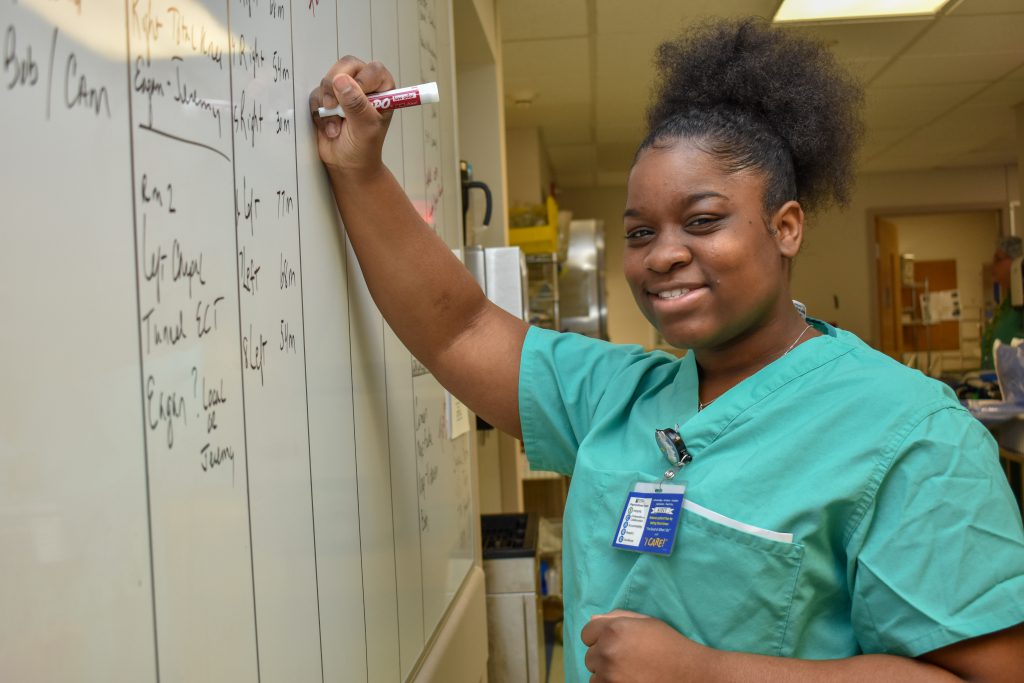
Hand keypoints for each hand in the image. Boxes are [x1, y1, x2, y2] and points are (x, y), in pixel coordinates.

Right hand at [308, 56, 394, 175]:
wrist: (346, 164)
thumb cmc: (363, 148)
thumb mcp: (365, 128)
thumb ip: (356, 105)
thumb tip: (342, 81)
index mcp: (382, 89)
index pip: (372, 69)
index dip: (361, 81)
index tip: (355, 99)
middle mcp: (364, 85)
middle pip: (346, 65)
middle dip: (336, 88)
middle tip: (336, 107)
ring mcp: (344, 90)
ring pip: (329, 80)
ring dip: (328, 105)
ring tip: (337, 125)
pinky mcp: (327, 98)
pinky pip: (316, 94)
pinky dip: (319, 112)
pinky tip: (329, 127)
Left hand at [581, 610, 707, 681]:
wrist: (689, 674)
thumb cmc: (669, 645)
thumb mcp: (646, 622)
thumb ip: (617, 618)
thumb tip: (592, 621)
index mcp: (613, 630)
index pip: (586, 633)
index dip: (600, 637)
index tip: (615, 643)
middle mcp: (607, 652)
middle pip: (590, 655)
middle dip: (604, 656)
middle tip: (627, 659)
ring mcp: (609, 675)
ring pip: (594, 674)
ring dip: (605, 673)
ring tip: (629, 672)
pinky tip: (629, 681)